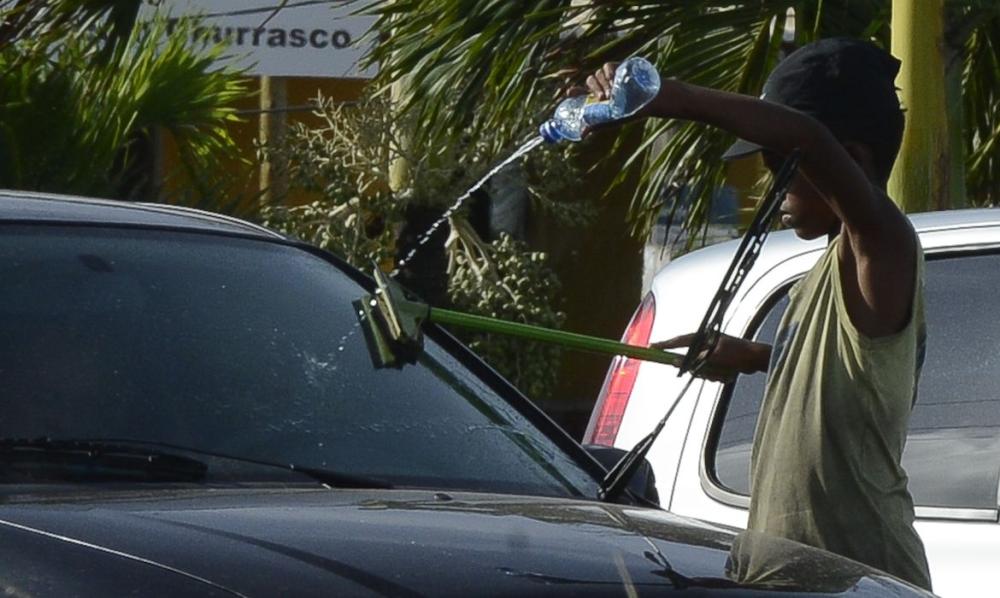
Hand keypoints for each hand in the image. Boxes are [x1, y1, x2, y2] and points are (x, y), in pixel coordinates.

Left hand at [562, 62, 640, 136]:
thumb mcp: (611, 120)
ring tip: (613, 93)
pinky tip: (615, 81)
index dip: (575, 91)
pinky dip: (608, 73)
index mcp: (596, 98)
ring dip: (603, 84)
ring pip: (596, 75)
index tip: (570, 92)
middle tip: (602, 98)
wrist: (649, 101)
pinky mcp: (617, 68)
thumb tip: (581, 135)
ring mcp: (609, 77)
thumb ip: (596, 125)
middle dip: (594, 90)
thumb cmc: (630, 112)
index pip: (581, 92)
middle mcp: (601, 86)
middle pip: (589, 82)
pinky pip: (606, 67)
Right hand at [651, 333, 769, 380]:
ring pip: (701, 371)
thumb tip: (675, 362)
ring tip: (727, 371)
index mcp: (703, 338)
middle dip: (702, 370)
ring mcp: (712, 355)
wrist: (757, 359)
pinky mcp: (718, 364)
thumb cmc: (738, 353)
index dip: (663, 345)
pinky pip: (711, 375)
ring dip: (713, 374)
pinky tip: (731, 373)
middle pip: (690, 362)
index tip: (651, 348)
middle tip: (713, 371)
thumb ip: (692, 360)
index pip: (678, 341)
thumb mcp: (712, 357)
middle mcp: (705, 346)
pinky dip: (719, 376)